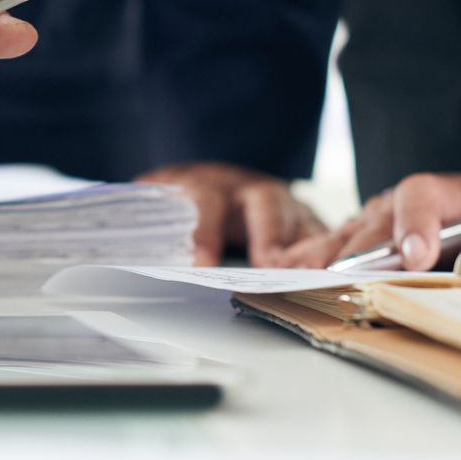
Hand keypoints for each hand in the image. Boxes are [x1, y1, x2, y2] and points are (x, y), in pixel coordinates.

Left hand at [136, 162, 324, 266]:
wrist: (206, 183)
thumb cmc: (180, 204)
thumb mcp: (155, 207)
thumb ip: (145, 225)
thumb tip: (123, 248)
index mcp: (207, 182)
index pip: (205, 200)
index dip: (203, 231)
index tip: (201, 265)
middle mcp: (251, 189)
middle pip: (266, 204)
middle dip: (271, 234)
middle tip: (271, 266)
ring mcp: (283, 203)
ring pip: (302, 218)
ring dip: (308, 247)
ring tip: (312, 276)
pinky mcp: (307, 222)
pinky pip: (325, 236)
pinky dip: (332, 254)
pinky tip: (338, 274)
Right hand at [278, 174, 460, 272]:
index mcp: (455, 193)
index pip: (422, 193)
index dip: (415, 221)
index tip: (414, 254)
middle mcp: (410, 201)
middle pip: (375, 219)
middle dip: (359, 251)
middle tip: (344, 281)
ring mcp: (382, 216)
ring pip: (349, 231)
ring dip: (325, 255)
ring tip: (298, 274)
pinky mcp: (365, 235)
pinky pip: (332, 243)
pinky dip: (307, 256)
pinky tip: (285, 268)